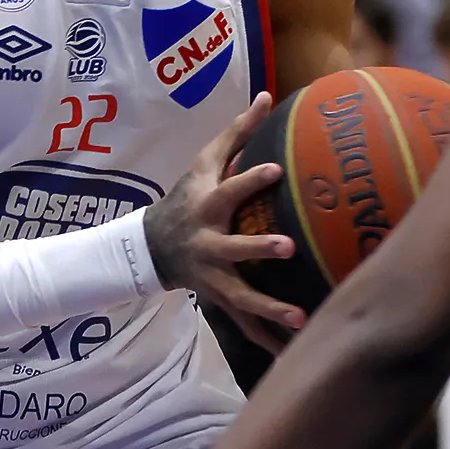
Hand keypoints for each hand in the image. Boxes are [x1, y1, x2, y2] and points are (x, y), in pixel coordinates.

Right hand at [143, 92, 304, 351]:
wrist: (149, 248)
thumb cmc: (186, 198)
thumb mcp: (202, 163)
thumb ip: (237, 132)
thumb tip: (267, 94)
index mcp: (209, 208)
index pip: (231, 189)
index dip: (252, 180)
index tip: (276, 170)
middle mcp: (210, 245)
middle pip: (235, 250)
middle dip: (259, 249)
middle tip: (289, 247)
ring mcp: (214, 278)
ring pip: (242, 298)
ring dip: (269, 309)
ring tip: (300, 319)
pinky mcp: (220, 302)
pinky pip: (246, 326)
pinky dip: (268, 342)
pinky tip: (295, 354)